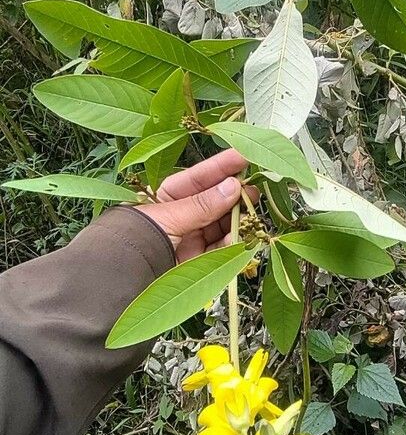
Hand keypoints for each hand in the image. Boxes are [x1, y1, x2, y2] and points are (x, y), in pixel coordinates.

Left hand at [135, 149, 257, 261]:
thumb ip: (202, 204)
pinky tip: (242, 235)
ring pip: (222, 222)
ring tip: (251, 214)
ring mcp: (190, 237)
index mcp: (168, 197)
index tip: (244, 156)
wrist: (123, 278)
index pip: (199, 177)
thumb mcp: (170, 216)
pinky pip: (221, 246)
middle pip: (215, 199)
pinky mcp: (197, 259)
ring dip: (237, 217)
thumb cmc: (136, 239)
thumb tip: (233, 186)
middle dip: (234, 193)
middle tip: (253, 188)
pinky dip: (233, 240)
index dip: (222, 166)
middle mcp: (181, 214)